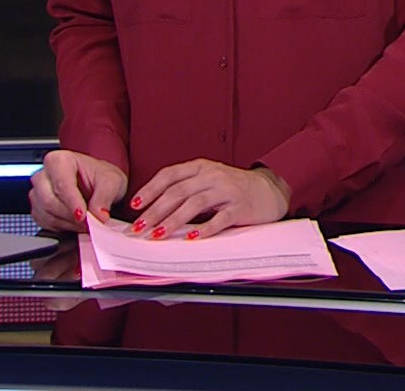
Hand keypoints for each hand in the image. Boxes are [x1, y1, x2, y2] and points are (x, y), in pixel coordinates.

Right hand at [29, 150, 127, 233]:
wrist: (97, 185)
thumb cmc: (101, 177)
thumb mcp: (112, 181)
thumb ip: (105, 197)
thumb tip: (99, 215)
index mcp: (59, 160)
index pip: (61, 185)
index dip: (72, 203)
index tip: (83, 216)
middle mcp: (44, 175)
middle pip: (49, 201)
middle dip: (70, 215)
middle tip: (88, 222)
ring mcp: (37, 192)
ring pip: (46, 214)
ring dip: (67, 223)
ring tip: (85, 222)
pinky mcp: (37, 208)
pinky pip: (44, 223)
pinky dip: (61, 227)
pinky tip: (75, 223)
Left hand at [127, 160, 289, 240]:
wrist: (271, 189)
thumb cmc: (234, 188)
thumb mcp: (209, 179)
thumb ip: (186, 188)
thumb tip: (152, 209)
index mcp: (201, 167)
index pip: (170, 175)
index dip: (150, 189)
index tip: (134, 205)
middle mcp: (213, 175)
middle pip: (178, 192)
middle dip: (155, 211)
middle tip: (139, 227)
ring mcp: (228, 190)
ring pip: (195, 204)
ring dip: (173, 221)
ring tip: (158, 235)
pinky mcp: (241, 206)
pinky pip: (220, 218)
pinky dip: (205, 228)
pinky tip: (192, 238)